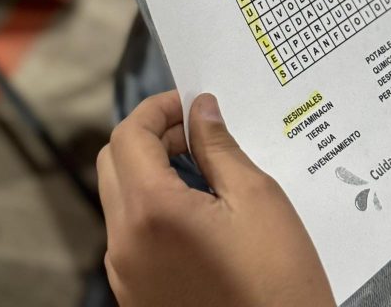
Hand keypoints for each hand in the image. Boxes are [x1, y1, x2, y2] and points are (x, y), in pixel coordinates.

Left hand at [98, 90, 334, 306]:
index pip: (129, 135)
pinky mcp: (134, 297)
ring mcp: (125, 275)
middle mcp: (124, 243)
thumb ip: (218, 147)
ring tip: (202, 172)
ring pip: (119, 199)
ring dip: (149, 172)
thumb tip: (201, 109)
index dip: (157, 109)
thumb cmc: (278, 283)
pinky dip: (150, 210)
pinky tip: (196, 213)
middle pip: (113, 162)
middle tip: (194, 134)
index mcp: (150, 212)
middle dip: (149, 137)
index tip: (189, 104)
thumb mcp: (256, 199)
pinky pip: (129, 236)